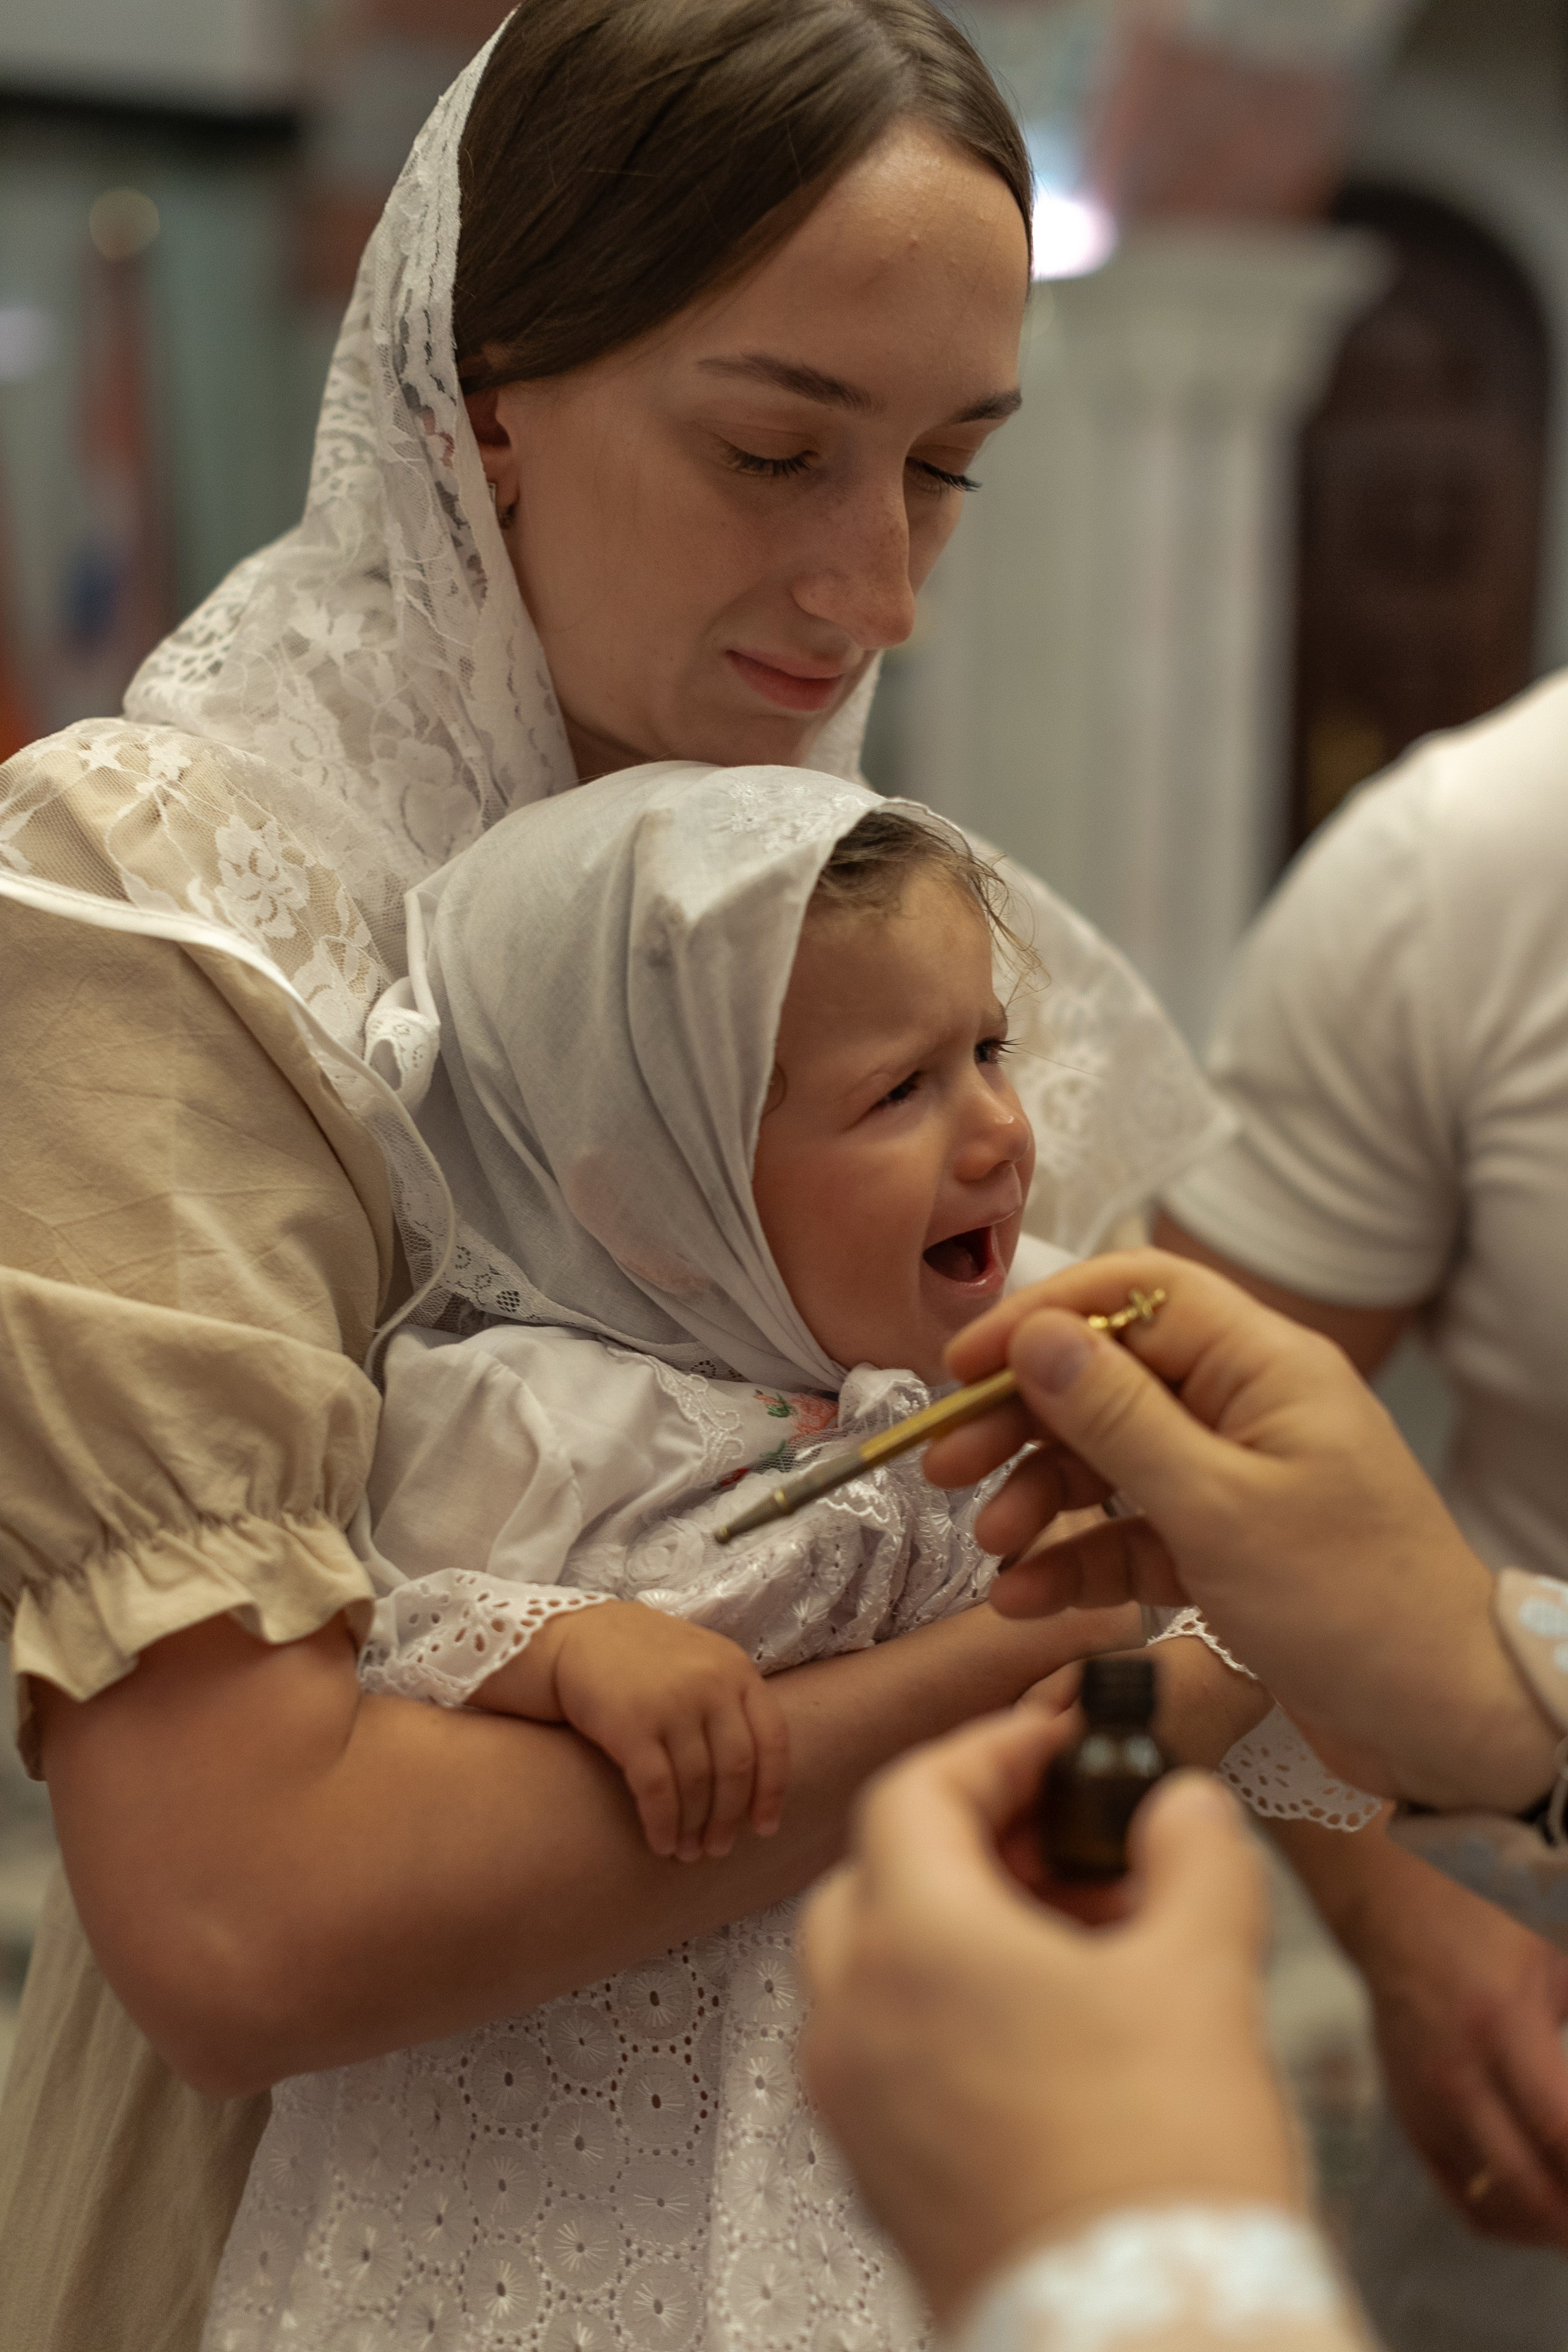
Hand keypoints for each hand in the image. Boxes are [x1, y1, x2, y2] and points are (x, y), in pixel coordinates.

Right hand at [479, 1603, 789, 1861]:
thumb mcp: (698, 1662)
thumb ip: (729, 1703)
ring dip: (694, 1828)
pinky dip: (663, 1824)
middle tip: (717, 1849)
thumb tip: (755, 1780)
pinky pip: (658, 1790)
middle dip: (729, 1819)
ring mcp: (672, 1703)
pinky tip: (661, 1844)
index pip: (773, 1740)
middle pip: (735, 1769)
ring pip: (697, 1784)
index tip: (764, 1828)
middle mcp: (711, 1683)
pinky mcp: (631, 1725)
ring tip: (688, 1852)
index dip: (771, 1791)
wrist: (571, 1635)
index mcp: (736, 1668)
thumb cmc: (639, 1658)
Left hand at [797, 1707, 1298, 2324]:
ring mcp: (854, 2107)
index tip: (1055, 1746)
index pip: (914, 1793)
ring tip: (1077, 1946)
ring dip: (960, 1930)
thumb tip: (1183, 1806)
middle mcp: (855, 2018)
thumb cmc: (1159, 2168)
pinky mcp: (877, 2178)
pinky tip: (1049, 2036)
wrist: (1143, 2340)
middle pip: (878, 1874)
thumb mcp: (1205, 1969)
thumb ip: (1194, 1852)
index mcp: (913, 1945)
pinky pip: (886, 2053)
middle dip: (971, 1843)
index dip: (991, 1751)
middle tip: (1067, 1848)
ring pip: (874, 1968)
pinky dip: (947, 2014)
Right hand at [924, 1249, 1557, 1815]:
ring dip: (1042, 1497)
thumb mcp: (1218, 1508)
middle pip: (1109, 1378)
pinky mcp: (1226, 1545)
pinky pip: (1131, 1531)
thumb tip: (1037, 1337)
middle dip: (1022, 1420)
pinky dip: (1077, 1559)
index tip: (964, 1364)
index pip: (1134, 1293)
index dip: (1041, 1317)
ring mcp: (1237, 1477)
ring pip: (1110, 1460)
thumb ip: (1119, 1419)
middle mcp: (1248, 1407)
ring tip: (991, 1542)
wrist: (1444, 1726)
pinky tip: (1025, 1595)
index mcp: (1265, 1366)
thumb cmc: (1358, 1609)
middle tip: (947, 1462)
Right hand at [1303, 1825, 1567, 2247]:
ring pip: (1497, 2207)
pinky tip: (1545, 2209)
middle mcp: (1456, 2074)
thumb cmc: (1480, 1917)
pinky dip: (1510, 2219)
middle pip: (1533, 2189)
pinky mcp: (1409, 2116)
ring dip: (1553, 2224)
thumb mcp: (1556, 1959)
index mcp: (1501, 2024)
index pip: (1562, 2135)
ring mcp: (1425, 2101)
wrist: (1389, 1902)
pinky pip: (1462, 2197)